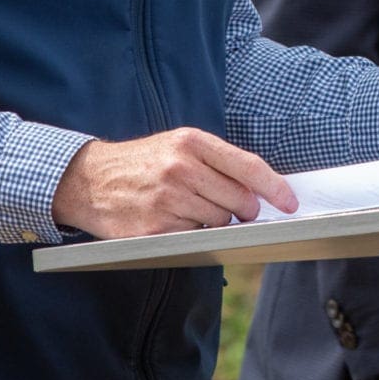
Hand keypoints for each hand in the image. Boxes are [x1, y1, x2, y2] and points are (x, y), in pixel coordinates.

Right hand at [52, 128, 296, 237]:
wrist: (88, 180)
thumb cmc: (143, 162)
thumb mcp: (179, 146)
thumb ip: (219, 162)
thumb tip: (262, 189)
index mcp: (191, 142)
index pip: (248, 167)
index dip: (275, 188)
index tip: (290, 202)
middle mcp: (180, 168)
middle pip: (240, 200)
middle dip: (244, 209)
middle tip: (233, 208)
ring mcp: (167, 200)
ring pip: (220, 222)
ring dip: (215, 221)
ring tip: (189, 207)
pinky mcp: (154, 228)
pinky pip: (195, 237)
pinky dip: (192, 233)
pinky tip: (174, 220)